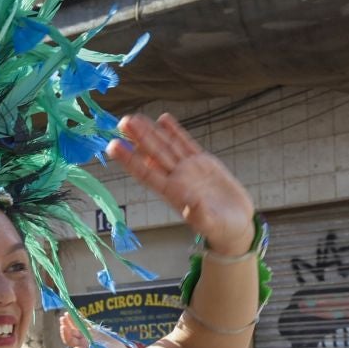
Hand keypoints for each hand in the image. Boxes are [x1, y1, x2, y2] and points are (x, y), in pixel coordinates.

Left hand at [108, 114, 254, 254]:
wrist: (235, 225)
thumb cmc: (221, 229)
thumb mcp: (212, 224)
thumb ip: (200, 215)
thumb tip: (190, 206)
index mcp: (173, 193)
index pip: (146, 173)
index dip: (130, 160)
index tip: (113, 147)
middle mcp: (177, 178)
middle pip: (153, 154)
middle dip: (138, 138)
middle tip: (122, 121)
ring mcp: (189, 169)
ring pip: (166, 146)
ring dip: (150, 132)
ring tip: (134, 118)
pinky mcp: (203, 163)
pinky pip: (186, 143)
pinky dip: (175, 131)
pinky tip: (163, 119)